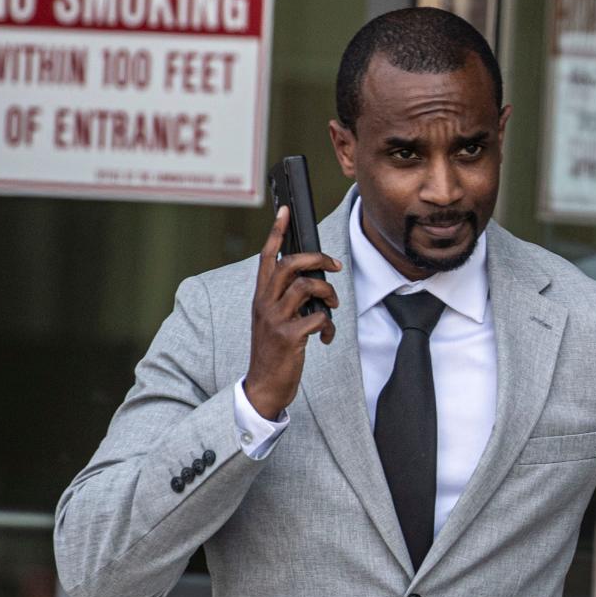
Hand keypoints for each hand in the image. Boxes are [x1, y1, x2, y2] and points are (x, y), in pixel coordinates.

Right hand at [244, 206, 341, 419]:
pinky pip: (317, 318)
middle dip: (317, 258)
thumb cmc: (273, 351)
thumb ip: (285, 299)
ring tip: (333, 306)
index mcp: (260, 297)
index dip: (276, 231)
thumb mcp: (272, 320)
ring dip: (328, 293)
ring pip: (306, 286)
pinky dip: (329, 326)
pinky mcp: (289, 338)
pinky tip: (326, 337)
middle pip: (290, 264)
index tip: (285, 210)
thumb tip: (314, 282)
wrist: (263, 386)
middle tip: (335, 266)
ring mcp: (275, 320)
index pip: (267, 257)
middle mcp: (264, 304)